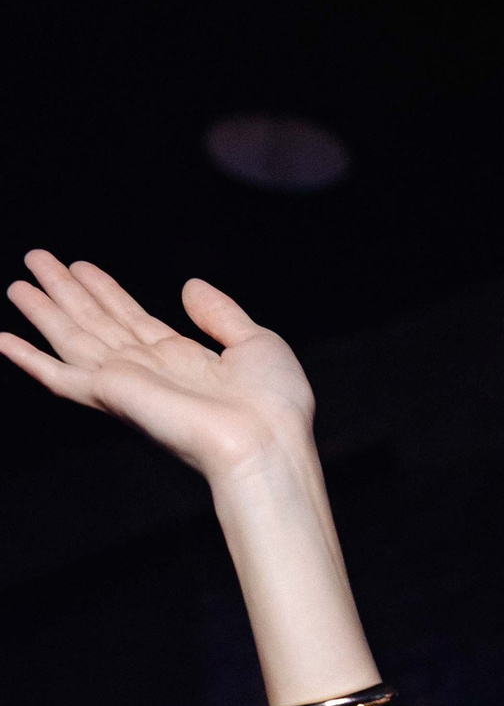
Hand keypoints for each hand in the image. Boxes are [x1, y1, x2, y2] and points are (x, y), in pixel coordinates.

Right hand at [0, 255, 314, 483]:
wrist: (266, 446)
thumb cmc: (275, 408)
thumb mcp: (257, 343)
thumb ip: (221, 314)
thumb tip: (190, 286)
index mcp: (184, 363)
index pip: (134, 320)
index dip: (105, 291)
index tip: (80, 266)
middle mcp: (150, 374)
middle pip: (97, 324)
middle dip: (67, 292)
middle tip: (35, 260)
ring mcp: (128, 386)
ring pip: (74, 339)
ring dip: (44, 311)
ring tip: (17, 283)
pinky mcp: (111, 396)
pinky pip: (59, 376)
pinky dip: (28, 359)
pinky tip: (2, 339)